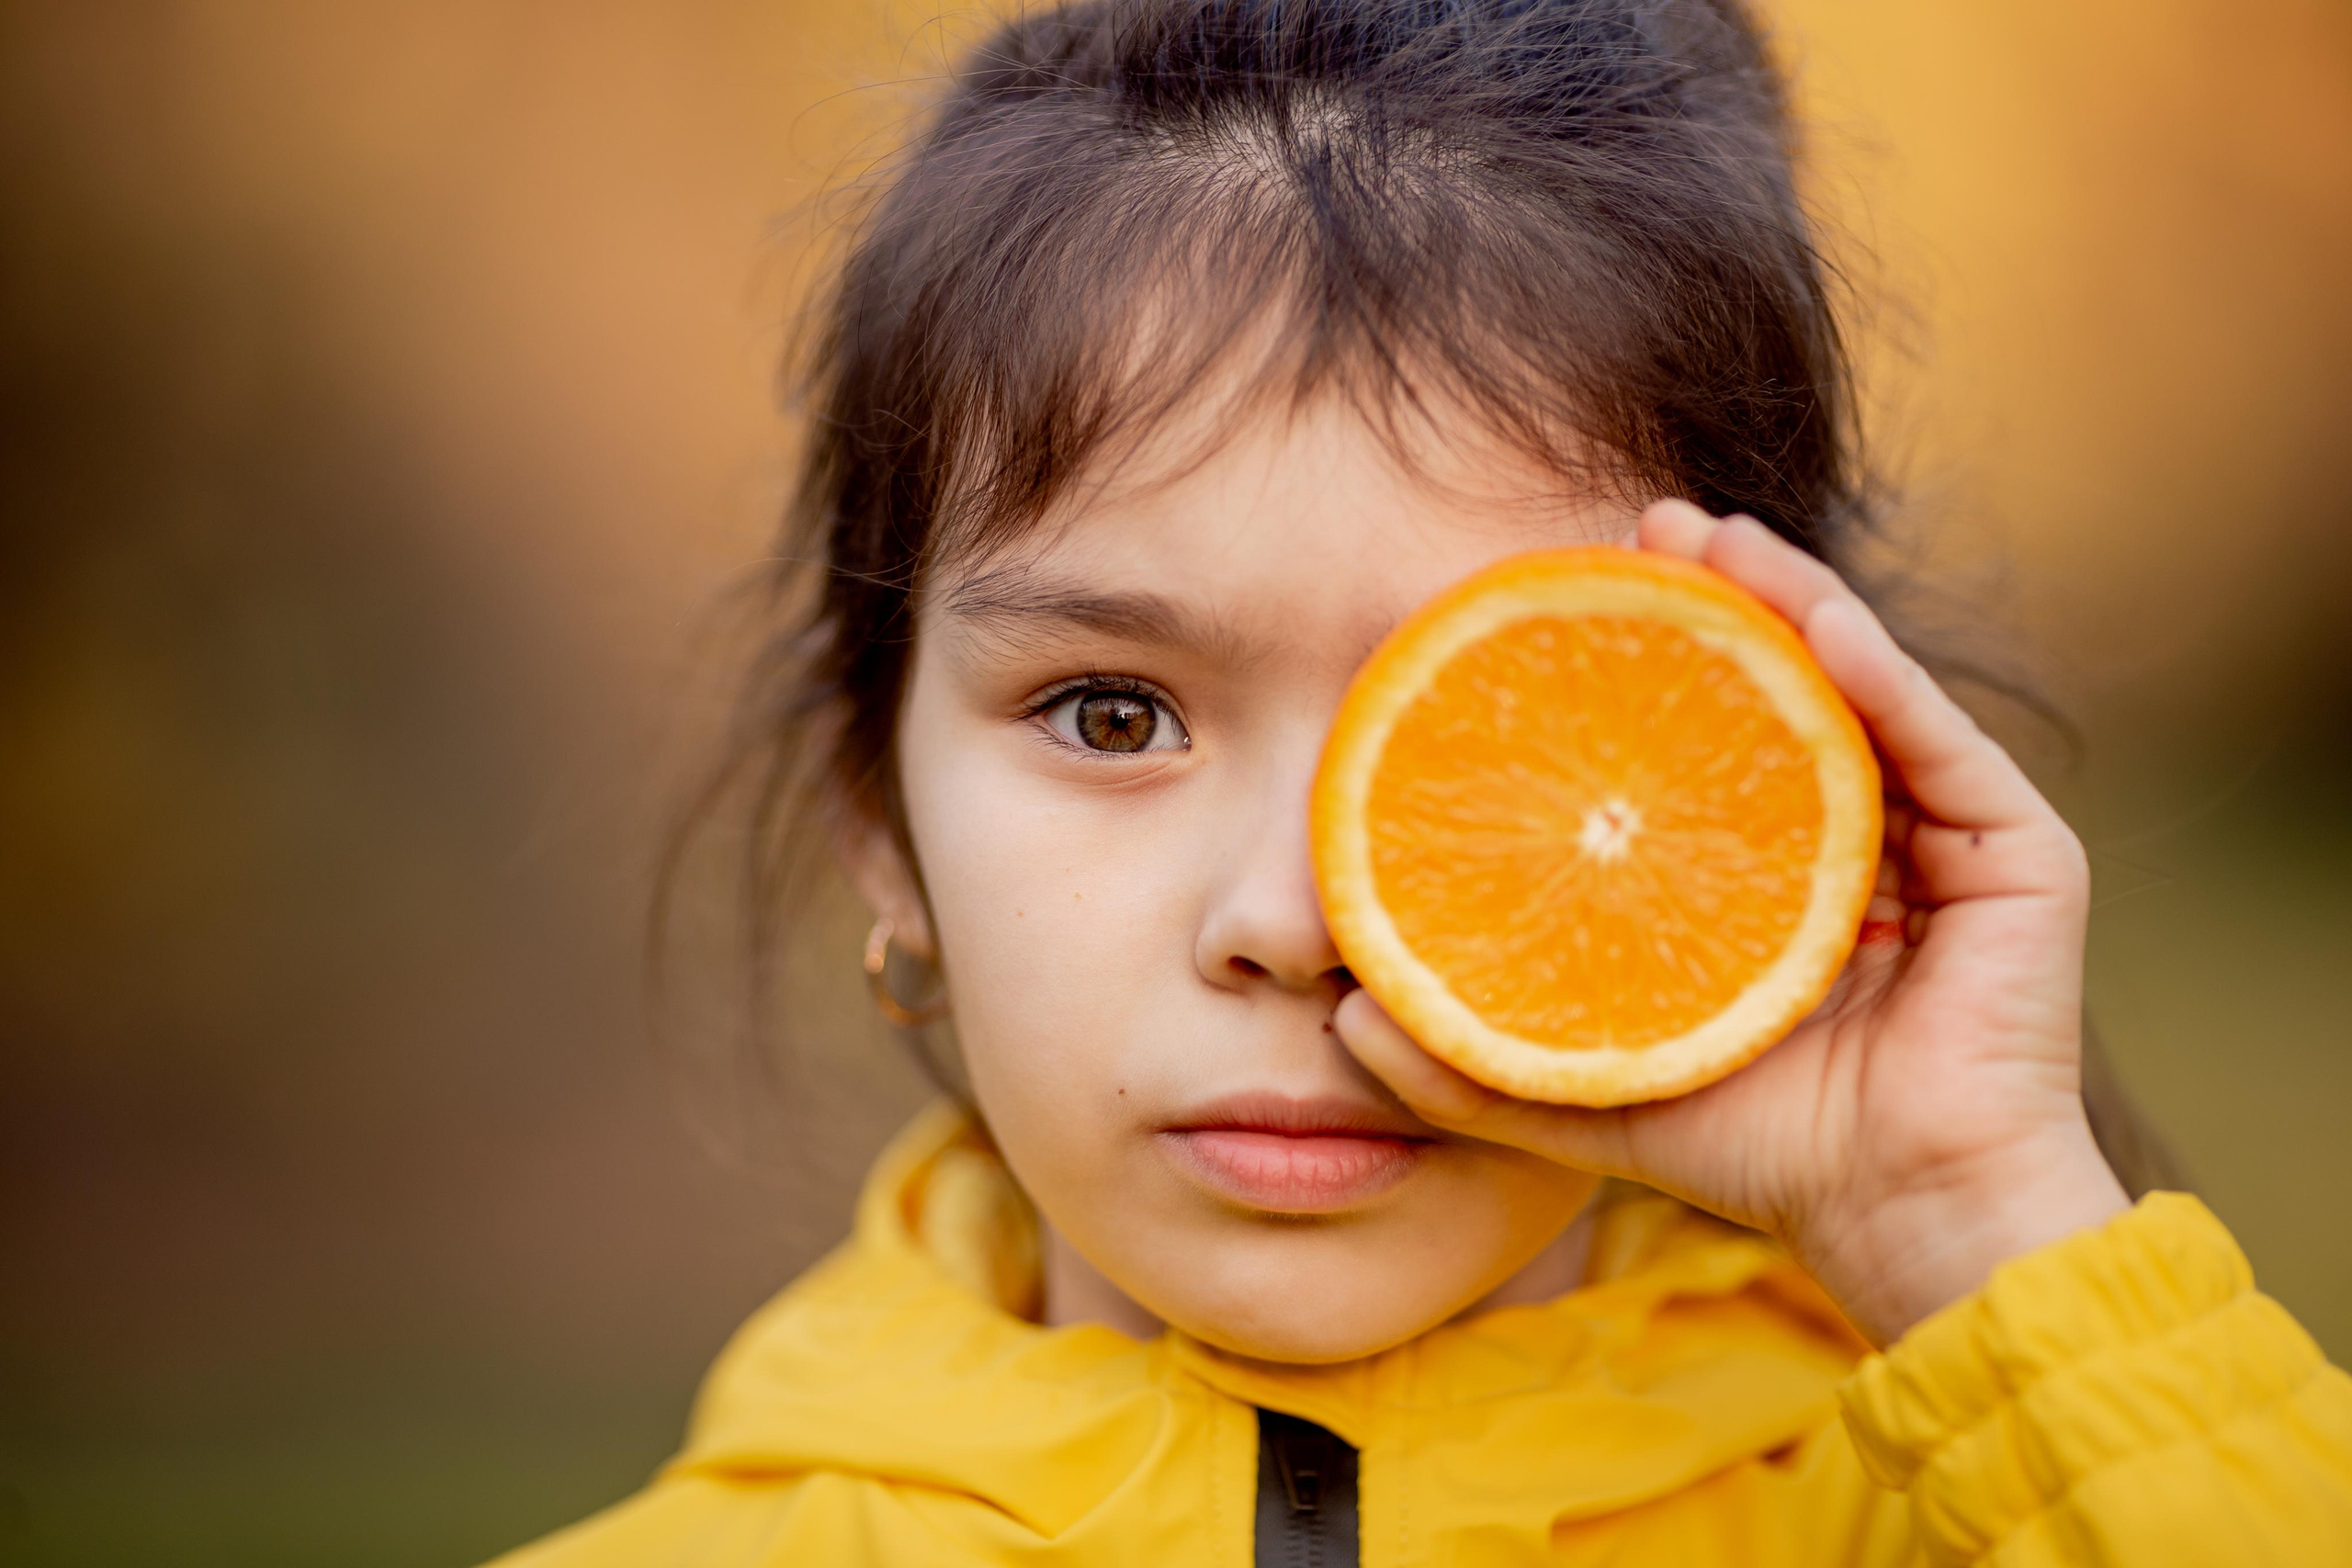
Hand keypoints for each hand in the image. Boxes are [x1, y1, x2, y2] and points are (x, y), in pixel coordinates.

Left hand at [1337, 500, 2128, 1345]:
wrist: (1899, 1217)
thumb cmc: (1758, 1152)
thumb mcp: (1590, 1086)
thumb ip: (1475, 1060)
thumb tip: (1342, 1020)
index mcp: (1780, 877)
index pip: (1718, 741)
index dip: (1653, 664)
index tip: (1574, 594)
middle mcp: (1869, 840)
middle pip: (1792, 690)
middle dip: (1723, 597)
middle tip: (1644, 526)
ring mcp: (1951, 844)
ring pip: (1868, 690)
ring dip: (1795, 600)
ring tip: (1713, 538)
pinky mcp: (2023, 860)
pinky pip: (1945, 747)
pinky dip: (1882, 677)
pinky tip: (1815, 619)